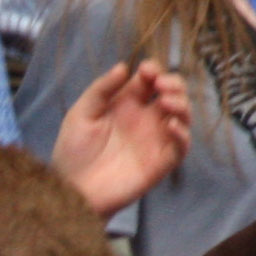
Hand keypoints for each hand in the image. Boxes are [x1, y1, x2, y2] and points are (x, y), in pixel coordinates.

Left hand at [52, 59, 191, 219]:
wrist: (72, 189)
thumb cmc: (73, 151)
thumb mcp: (82, 113)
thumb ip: (101, 88)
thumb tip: (124, 67)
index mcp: (127, 103)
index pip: (151, 79)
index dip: (154, 70)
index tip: (146, 70)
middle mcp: (145, 119)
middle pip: (173, 93)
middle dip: (173, 83)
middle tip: (160, 85)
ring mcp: (154, 140)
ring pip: (182, 116)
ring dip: (181, 104)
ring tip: (166, 101)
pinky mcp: (160, 163)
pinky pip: (182, 147)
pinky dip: (183, 134)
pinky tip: (169, 125)